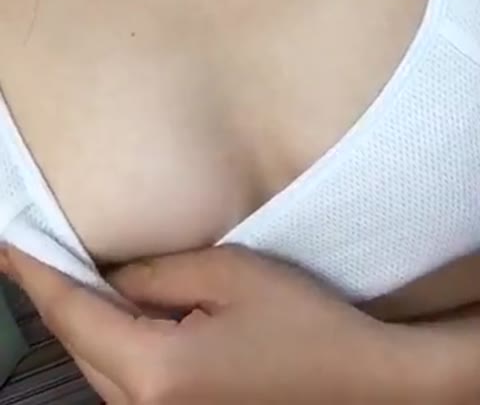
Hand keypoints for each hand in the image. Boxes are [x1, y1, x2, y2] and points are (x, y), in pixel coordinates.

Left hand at [6, 244, 421, 403]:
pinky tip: (120, 313)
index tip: (7, 245)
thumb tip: (110, 277)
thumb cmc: (303, 325)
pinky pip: (125, 384)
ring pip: (98, 368)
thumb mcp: (228, 274)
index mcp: (155, 373)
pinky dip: (113, 345)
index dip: (35, 275)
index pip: (73, 315)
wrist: (362, 384)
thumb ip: (156, 274)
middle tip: (38, 249)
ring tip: (74, 272)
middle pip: (78, 346)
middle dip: (57, 295)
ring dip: (84, 321)